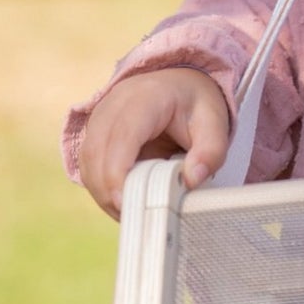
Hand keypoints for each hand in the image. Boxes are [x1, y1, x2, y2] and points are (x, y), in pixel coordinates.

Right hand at [77, 67, 230, 220]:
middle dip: (109, 191)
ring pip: (88, 163)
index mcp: (145, 98)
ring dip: (104, 193)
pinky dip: (102, 189)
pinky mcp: (94, 135)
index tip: (124, 203)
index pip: (122, 136)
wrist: (178, 84)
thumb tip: (192, 181)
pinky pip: (89, 167)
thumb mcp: (214, 122)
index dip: (117, 172)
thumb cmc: (194, 104)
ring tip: (132, 213)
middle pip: (97, 153)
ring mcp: (99, 119)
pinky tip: (124, 203)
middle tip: (133, 218)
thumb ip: (211, 151)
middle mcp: (114, 105)